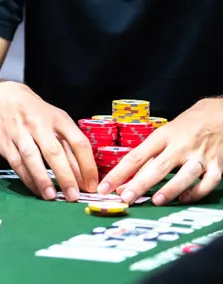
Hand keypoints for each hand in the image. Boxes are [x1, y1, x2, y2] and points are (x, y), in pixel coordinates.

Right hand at [0, 81, 96, 200]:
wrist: (5, 96)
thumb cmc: (38, 114)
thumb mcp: (57, 124)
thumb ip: (70, 150)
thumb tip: (84, 179)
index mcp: (59, 119)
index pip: (78, 142)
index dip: (87, 165)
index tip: (92, 185)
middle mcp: (39, 124)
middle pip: (54, 151)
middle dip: (65, 175)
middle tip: (73, 196)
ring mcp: (19, 132)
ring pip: (31, 157)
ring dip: (42, 179)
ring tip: (52, 197)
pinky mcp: (4, 141)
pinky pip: (16, 162)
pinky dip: (27, 178)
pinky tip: (36, 189)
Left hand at [98, 99, 222, 205]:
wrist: (219, 114)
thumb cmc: (185, 126)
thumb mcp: (164, 135)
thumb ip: (148, 159)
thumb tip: (125, 183)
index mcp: (162, 136)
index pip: (136, 156)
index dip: (119, 173)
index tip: (105, 187)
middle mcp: (180, 146)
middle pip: (158, 166)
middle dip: (140, 184)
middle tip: (126, 197)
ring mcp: (200, 155)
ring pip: (185, 175)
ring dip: (170, 189)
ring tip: (156, 201)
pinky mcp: (217, 164)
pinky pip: (209, 182)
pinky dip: (197, 192)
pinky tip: (185, 199)